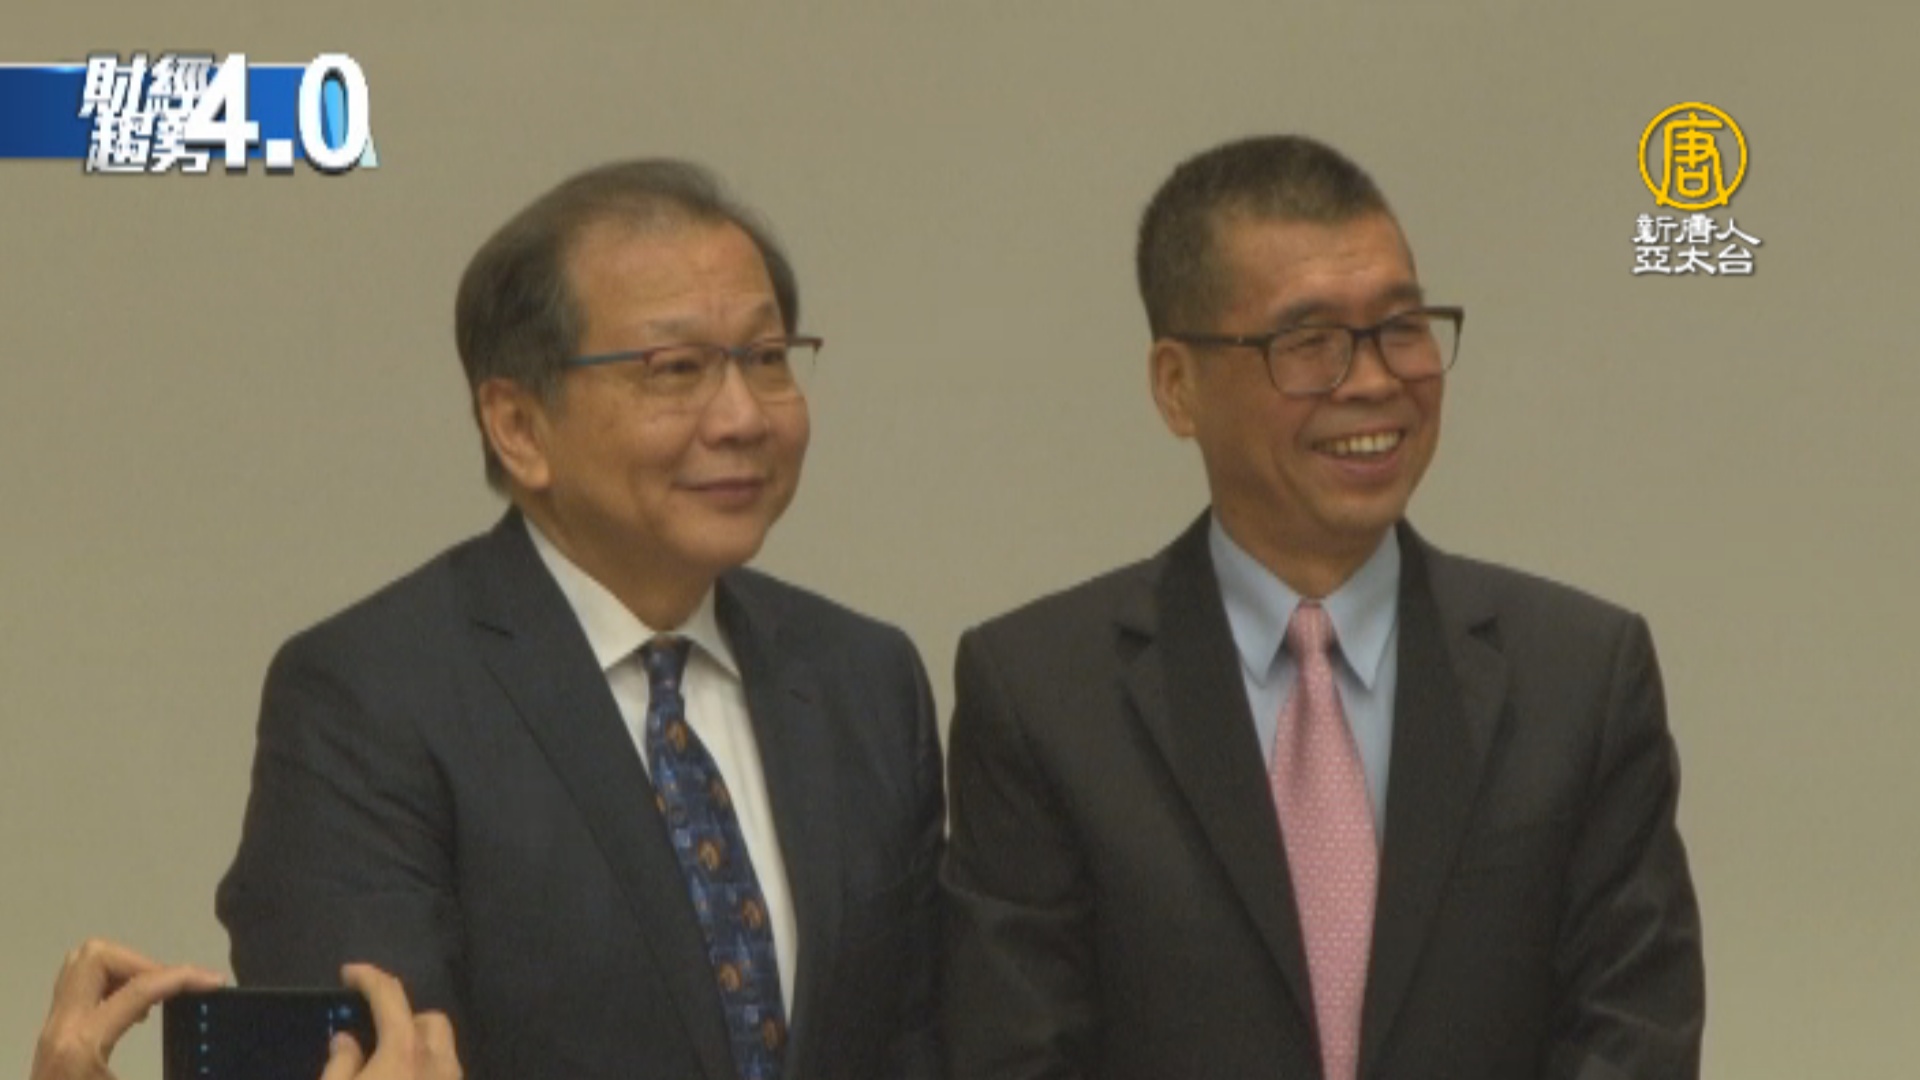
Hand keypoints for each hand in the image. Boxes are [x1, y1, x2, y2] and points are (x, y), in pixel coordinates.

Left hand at [30, 938, 223, 1079]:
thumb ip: (172, 1074)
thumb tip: (209, 1067)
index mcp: (82, 1044)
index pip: (137, 988)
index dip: (181, 977)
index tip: (214, 982)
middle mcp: (62, 1027)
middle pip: (96, 957)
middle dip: (143, 963)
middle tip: (170, 992)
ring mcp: (54, 1028)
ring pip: (82, 964)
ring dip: (125, 970)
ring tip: (152, 1000)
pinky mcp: (55, 1035)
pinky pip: (80, 986)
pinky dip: (112, 986)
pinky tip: (134, 1015)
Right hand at [320, 964, 460, 1079]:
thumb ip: (340, 1063)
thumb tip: (346, 1041)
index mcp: (405, 1051)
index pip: (390, 995)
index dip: (368, 977)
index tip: (347, 973)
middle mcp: (439, 1062)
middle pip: (431, 1021)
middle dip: (405, 1020)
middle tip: (375, 1040)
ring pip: (444, 1050)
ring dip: (418, 1047)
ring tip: (386, 1068)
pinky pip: (445, 1075)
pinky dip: (426, 1070)